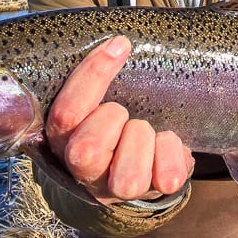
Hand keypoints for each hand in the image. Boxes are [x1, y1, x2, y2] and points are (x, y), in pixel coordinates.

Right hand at [44, 35, 193, 204]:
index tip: (120, 45)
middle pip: (88, 149)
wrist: (139, 158)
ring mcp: (117, 189)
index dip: (93, 75)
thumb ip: (93, 79)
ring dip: (144, 141)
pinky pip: (168, 177)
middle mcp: (83, 172)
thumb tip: (119, 43)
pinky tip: (166, 145)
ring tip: (147, 134)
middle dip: (114, 119)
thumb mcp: (94, 98)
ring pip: (129, 175)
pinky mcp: (152, 193)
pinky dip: (174, 154)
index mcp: (62, 141)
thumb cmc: (114, 118)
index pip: (65, 113)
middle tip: (125, 115)